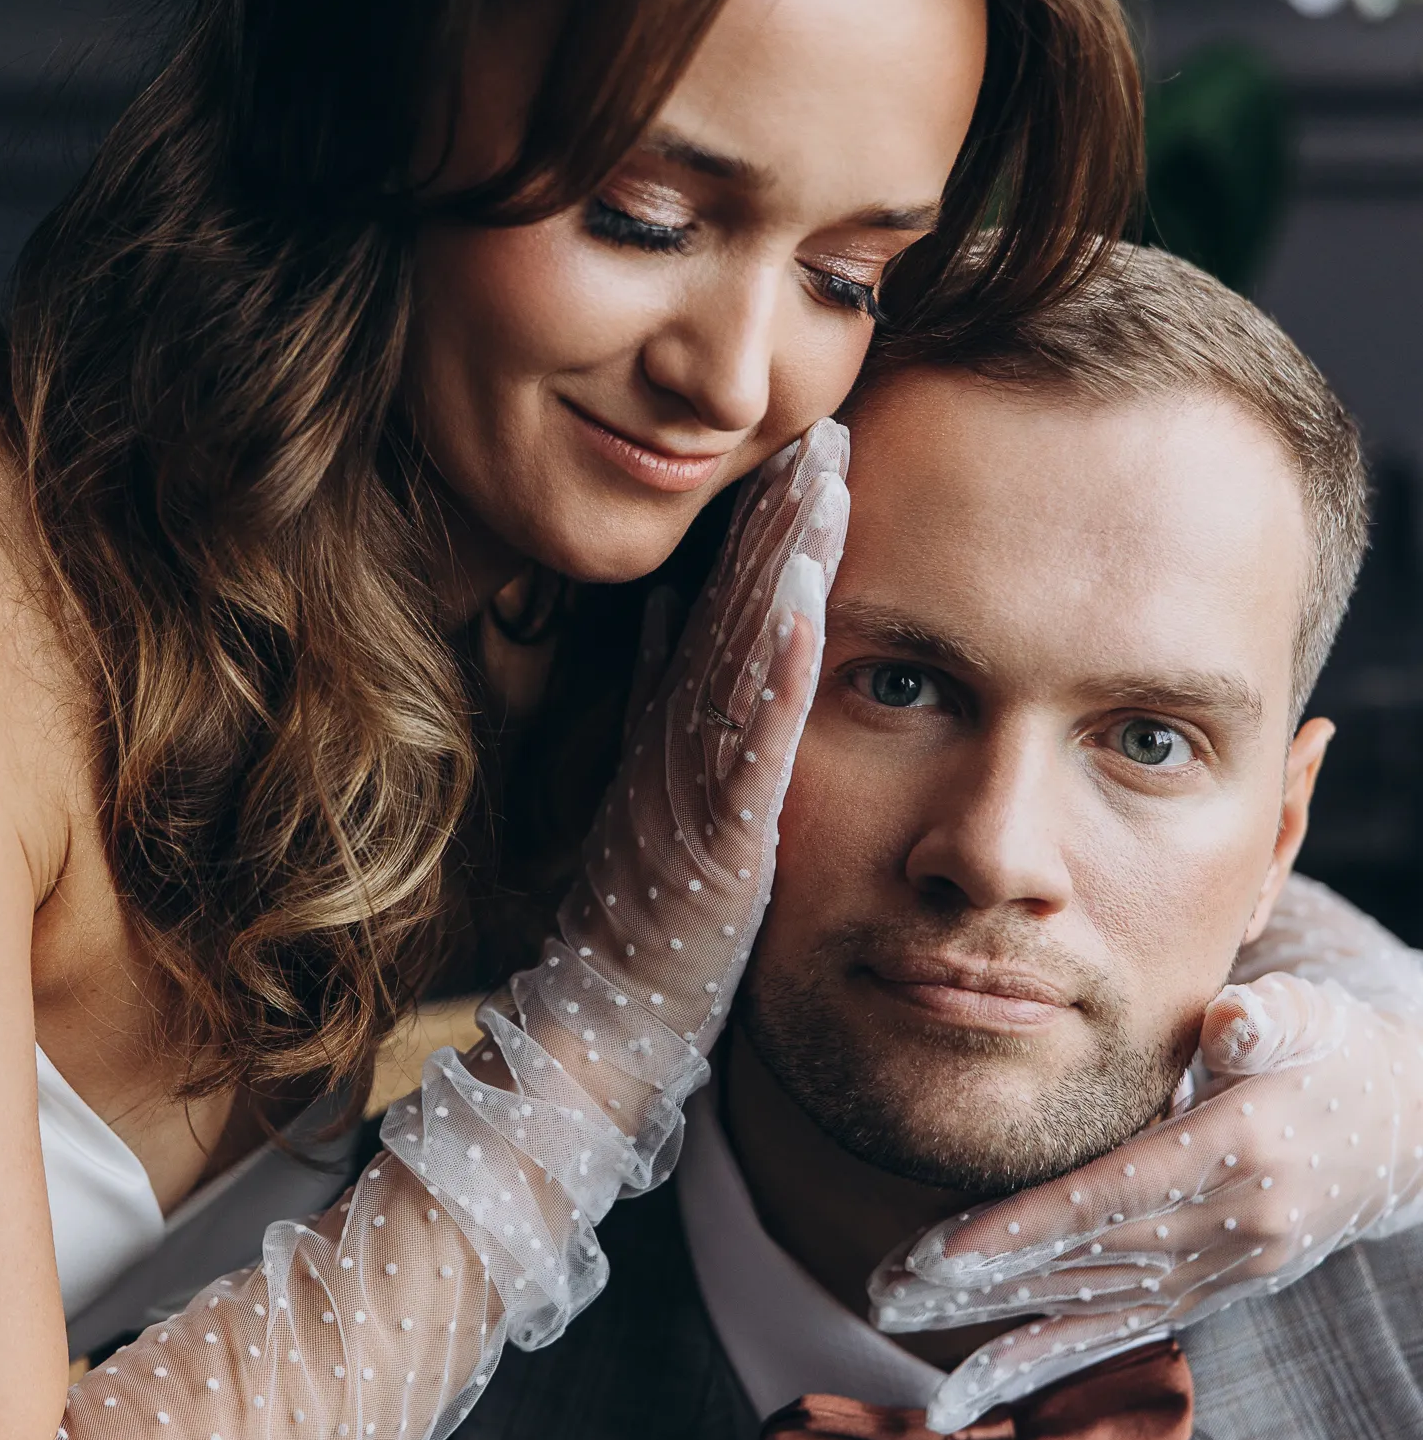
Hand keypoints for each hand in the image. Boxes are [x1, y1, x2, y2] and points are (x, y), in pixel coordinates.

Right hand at [560, 420, 849, 1053]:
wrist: (604, 1018)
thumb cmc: (643, 911)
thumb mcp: (651, 784)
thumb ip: (660, 699)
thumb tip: (668, 606)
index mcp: (674, 720)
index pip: (725, 599)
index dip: (765, 518)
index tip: (812, 441)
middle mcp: (680, 732)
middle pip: (736, 601)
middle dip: (785, 510)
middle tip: (834, 421)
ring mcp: (695, 778)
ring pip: (747, 651)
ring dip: (787, 562)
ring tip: (828, 479)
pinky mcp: (718, 835)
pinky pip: (752, 742)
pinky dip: (780, 672)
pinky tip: (813, 608)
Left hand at [871, 972, 1422, 1432]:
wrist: (1404, 1131)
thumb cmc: (1332, 1051)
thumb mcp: (1307, 1016)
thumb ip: (1265, 1020)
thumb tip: (1233, 1020)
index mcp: (1241, 1153)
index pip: (1114, 1197)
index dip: (1026, 1226)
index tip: (943, 1250)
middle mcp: (1231, 1229)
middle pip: (1083, 1260)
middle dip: (978, 1276)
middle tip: (886, 1285)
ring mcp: (1223, 1274)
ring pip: (1087, 1301)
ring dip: (989, 1313)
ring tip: (894, 1309)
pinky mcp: (1211, 1294)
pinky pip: (1117, 1332)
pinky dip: (1042, 1358)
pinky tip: (970, 1384)